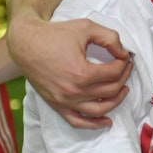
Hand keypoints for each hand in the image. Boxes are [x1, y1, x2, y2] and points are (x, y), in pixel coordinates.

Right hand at [7, 17, 132, 127]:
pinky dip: (94, 124)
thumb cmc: (55, 34)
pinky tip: (107, 121)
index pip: (114, 73)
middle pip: (110, 90)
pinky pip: (78, 121)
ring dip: (116, 101)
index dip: (124, 64)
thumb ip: (110, 38)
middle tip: (126, 68)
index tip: (125, 56)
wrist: (26, 43)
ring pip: (99, 110)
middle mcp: (74, 91)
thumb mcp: (86, 28)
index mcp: (82, 73)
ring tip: (124, 90)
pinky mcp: (56, 105)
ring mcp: (64, 101)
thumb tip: (124, 53)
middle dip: (123, 78)